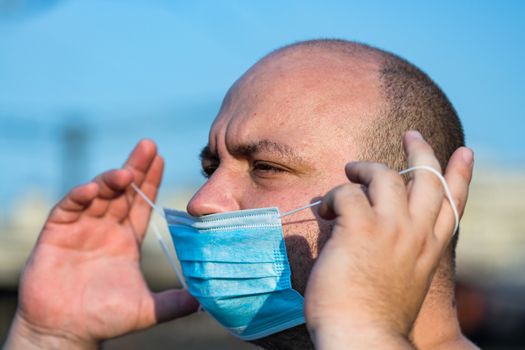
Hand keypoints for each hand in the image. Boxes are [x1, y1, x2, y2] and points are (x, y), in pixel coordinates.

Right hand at [5, 140, 198, 348]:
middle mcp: (104, 229)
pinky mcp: (55, 234)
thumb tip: (205, 300)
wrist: (65, 333)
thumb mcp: (147, 309)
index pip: (141, 204)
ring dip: (110, 180)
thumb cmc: (103, 319)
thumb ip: (175, 303)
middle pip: (121, 191)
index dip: (151, 182)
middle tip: (149, 145)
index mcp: (126, 240)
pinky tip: (92, 189)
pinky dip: (80, 196)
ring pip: (97, 195)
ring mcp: (80, 229)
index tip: (162, 159)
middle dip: (135, 168)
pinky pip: (68, 208)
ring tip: (126, 172)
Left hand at [304, 131, 473, 348]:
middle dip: (422, 151)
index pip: (453, 204)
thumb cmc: (374, 317)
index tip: (465, 152)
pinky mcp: (361, 227)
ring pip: (386, 175)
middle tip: (413, 134)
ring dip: (365, 167)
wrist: (363, 338)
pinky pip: (346, 192)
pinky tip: (325, 209)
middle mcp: (416, 233)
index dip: (460, 176)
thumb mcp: (400, 282)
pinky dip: (333, 195)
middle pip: (427, 178)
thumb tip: (364, 229)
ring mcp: (391, 228)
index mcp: (429, 249)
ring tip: (351, 169)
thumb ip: (395, 252)